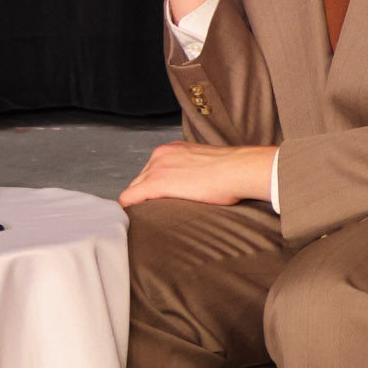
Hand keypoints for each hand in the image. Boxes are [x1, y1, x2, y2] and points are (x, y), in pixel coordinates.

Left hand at [118, 139, 277, 209]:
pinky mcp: (156, 183)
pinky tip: (131, 218)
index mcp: (173, 149)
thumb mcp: (208, 164)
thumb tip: (198, 185)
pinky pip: (129, 197)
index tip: (161, 199)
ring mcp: (157, 168)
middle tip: (156, 210)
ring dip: (140, 201)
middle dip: (145, 194)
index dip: (154, 186)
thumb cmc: (232, 171)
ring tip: (148, 216)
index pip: (152, 169)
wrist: (238, 170)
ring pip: (135, 188)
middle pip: (141, 179)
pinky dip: (128, 208)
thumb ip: (195, 170)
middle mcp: (161, 154)